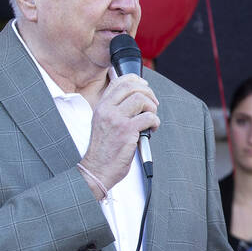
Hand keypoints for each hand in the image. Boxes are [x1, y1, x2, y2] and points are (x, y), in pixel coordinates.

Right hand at [81, 74, 158, 193]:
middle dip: (148, 92)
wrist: (96, 170)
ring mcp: (116, 120)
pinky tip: (151, 129)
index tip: (145, 86)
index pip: (118, 82)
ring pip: (141, 99)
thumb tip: (135, 99)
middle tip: (153, 104)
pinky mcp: (126, 131)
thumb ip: (114, 110)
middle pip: (131, 87)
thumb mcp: (103, 124)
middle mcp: (107, 110)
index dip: (135, 80)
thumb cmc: (103, 150)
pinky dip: (155, 122)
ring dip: (152, 107)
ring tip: (151, 118)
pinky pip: (148, 117)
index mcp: (101, 107)